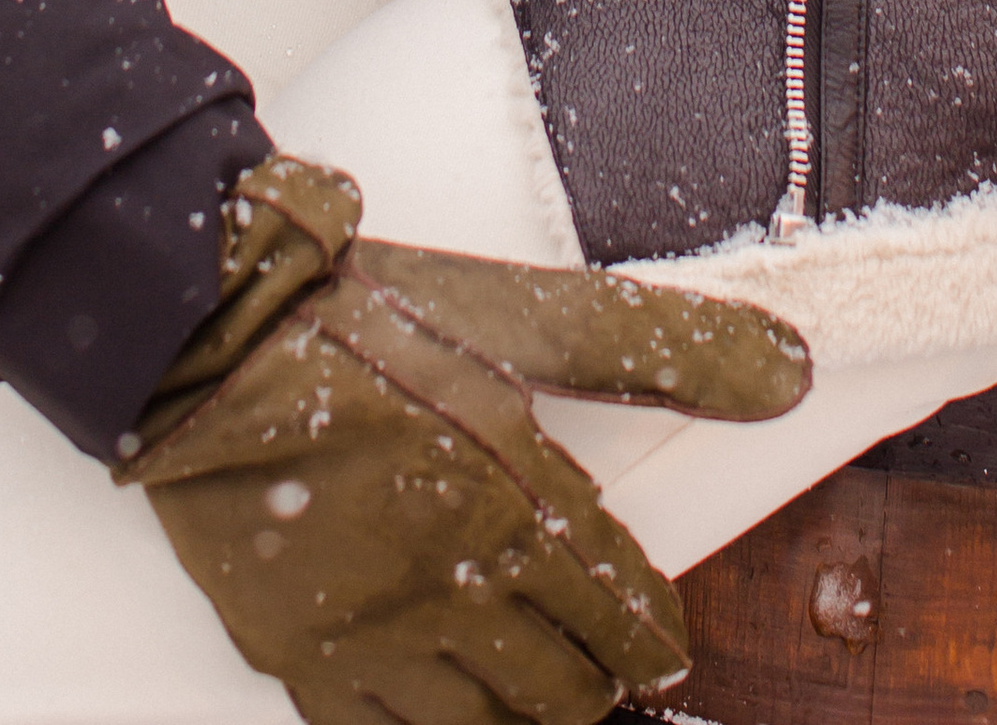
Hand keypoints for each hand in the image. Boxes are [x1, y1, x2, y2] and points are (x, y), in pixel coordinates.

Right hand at [119, 154, 810, 724]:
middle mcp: (451, 586)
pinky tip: (438, 714)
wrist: (207, 336)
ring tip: (538, 705)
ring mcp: (371, 634)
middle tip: (603, 678)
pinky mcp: (298, 653)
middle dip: (593, 689)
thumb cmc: (366, 313)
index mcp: (514, 500)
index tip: (661, 647)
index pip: (621, 614)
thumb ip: (657, 343)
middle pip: (559, 694)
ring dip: (520, 720)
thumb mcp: (521, 313)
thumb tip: (789, 368)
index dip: (651, 641)